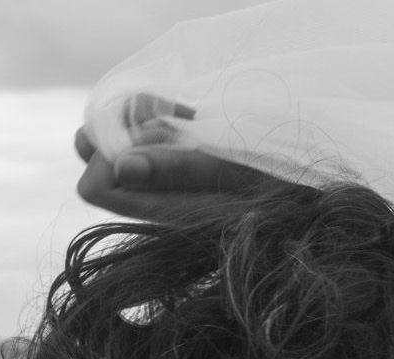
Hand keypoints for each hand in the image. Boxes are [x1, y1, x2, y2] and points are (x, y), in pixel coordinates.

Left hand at [74, 102, 268, 221]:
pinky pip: (144, 131)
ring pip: (119, 138)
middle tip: (161, 119)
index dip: (108, 157)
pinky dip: (159, 114)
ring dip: (143, 116)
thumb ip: (174, 170)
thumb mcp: (226, 172)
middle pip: (98, 160)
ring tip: (183, 114)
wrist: (300, 192)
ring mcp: (162, 179)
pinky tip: (190, 114)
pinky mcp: (176, 161)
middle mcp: (152, 197)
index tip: (148, 140)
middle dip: (119, 130)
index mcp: (156, 209)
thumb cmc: (269, 185)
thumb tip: (121, 166)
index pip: (94, 186)